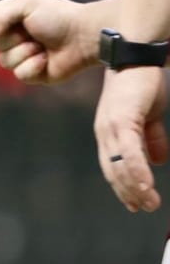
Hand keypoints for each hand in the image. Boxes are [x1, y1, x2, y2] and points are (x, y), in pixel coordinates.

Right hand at [0, 0, 97, 83]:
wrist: (84, 36)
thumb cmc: (57, 16)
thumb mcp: (26, 3)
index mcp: (11, 18)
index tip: (15, 20)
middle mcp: (15, 37)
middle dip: (14, 40)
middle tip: (33, 33)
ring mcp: (24, 56)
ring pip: (5, 62)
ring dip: (25, 53)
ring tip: (42, 47)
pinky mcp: (34, 73)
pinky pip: (20, 75)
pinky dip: (33, 67)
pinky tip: (46, 59)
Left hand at [95, 68, 167, 212]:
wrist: (138, 56)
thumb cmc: (141, 82)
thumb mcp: (148, 114)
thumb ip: (151, 137)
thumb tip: (158, 161)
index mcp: (109, 130)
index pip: (112, 165)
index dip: (122, 185)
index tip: (135, 203)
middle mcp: (105, 130)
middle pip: (113, 169)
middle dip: (128, 191)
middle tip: (144, 207)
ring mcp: (112, 125)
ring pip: (120, 164)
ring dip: (134, 187)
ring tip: (150, 203)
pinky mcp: (122, 119)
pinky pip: (129, 151)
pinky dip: (137, 170)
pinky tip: (146, 186)